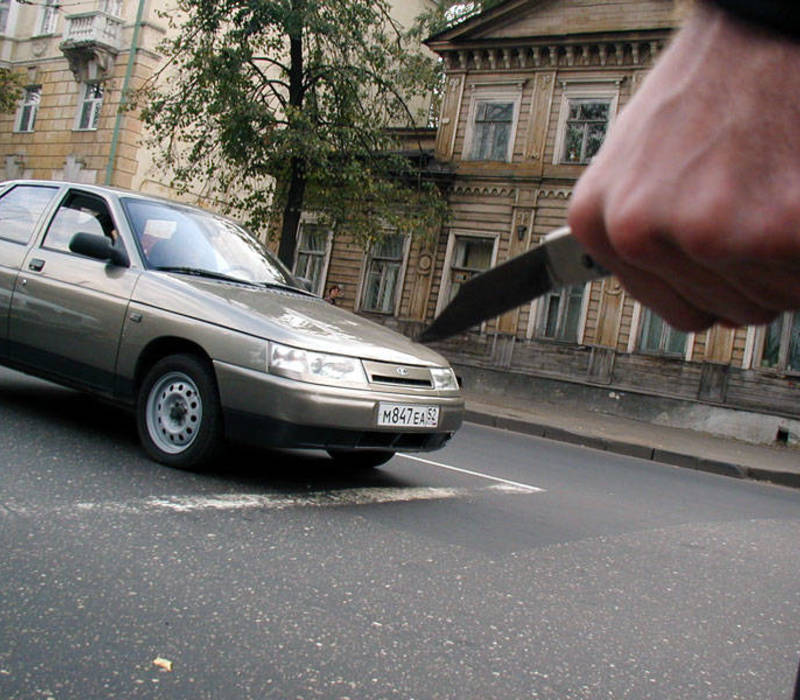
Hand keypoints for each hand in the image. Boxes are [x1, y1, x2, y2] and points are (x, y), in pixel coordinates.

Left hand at [568, 2, 799, 331]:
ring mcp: (701, 234)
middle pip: (721, 310)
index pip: (674, 309)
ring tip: (769, 188)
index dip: (715, 284)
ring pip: (767, 300)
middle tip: (753, 204)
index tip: (729, 252)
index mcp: (598, 224)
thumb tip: (666, 285)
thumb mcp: (635, 166)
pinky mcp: (768, 229)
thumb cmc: (704, 89)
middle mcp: (638, 235)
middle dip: (748, 271)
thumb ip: (642, 233)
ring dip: (780, 260)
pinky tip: (792, 192)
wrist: (755, 31)